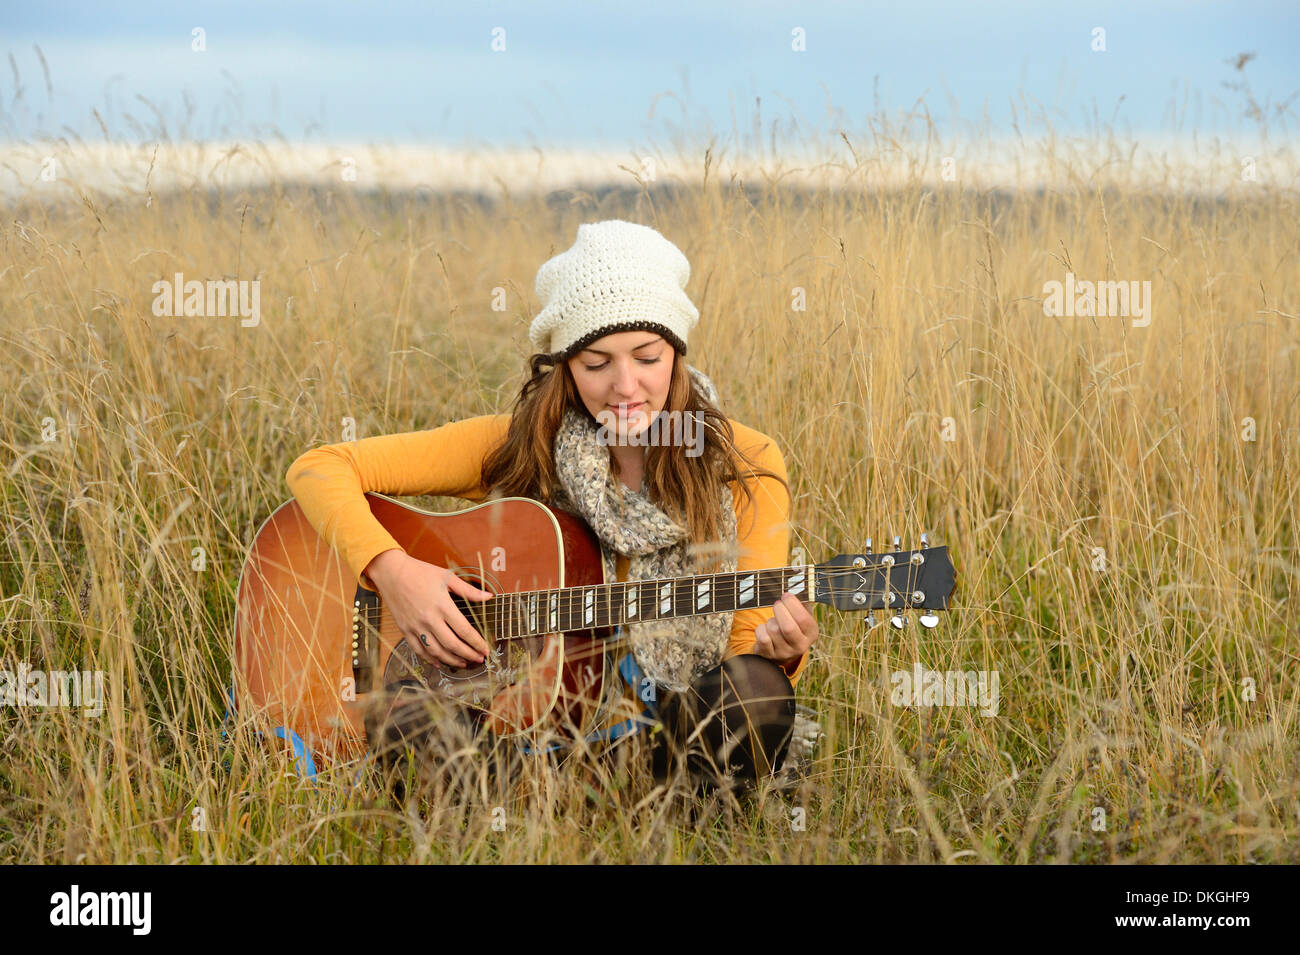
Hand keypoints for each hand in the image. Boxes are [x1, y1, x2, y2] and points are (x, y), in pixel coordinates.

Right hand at [365, 550, 493, 668]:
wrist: (391, 572)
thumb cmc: (420, 572)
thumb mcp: (447, 576)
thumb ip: (468, 590)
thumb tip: (489, 597)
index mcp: (442, 605)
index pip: (464, 630)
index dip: (477, 643)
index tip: (485, 649)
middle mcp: (429, 619)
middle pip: (452, 644)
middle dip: (468, 655)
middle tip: (479, 659)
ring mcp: (415, 626)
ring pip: (435, 651)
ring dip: (451, 660)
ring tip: (463, 663)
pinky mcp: (405, 629)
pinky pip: (418, 650)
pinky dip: (429, 659)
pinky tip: (439, 663)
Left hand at [752, 592, 817, 665]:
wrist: (779, 652)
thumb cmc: (791, 626)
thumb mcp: (802, 616)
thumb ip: (802, 602)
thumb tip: (798, 582)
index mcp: (812, 634)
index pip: (804, 620)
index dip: (793, 605)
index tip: (786, 595)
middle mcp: (800, 646)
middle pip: (788, 627)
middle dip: (780, 611)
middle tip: (777, 604)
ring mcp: (785, 653)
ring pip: (774, 630)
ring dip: (770, 621)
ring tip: (773, 621)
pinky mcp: (770, 655)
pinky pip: (762, 637)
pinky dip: (761, 629)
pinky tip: (765, 629)